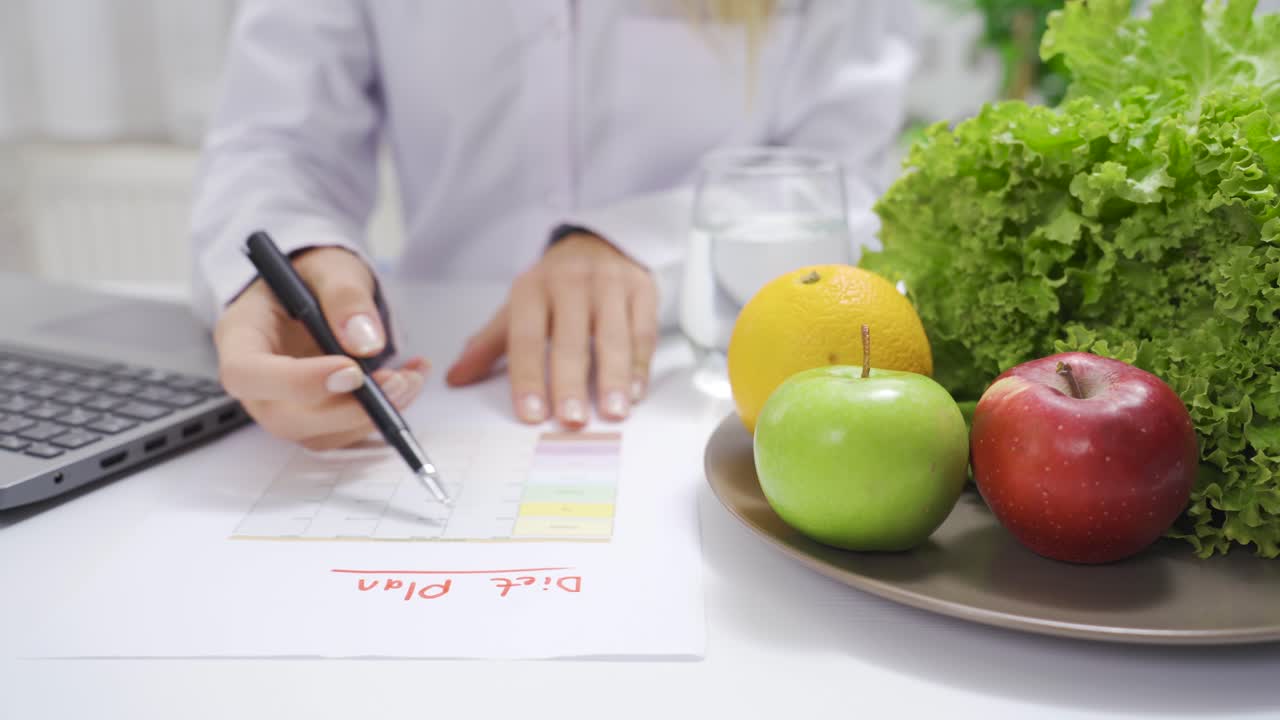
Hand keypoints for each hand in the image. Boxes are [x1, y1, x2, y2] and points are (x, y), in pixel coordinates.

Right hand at [215, 246, 428, 449]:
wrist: (320, 290)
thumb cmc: (314, 276)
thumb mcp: (331, 268)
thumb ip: (345, 297)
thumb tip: (367, 343)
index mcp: (240, 336)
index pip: (246, 375)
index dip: (297, 382)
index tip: (352, 370)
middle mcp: (255, 382)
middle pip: (284, 418)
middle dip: (347, 410)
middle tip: (396, 382)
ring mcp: (282, 405)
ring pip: (320, 434)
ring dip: (372, 416)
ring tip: (410, 378)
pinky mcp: (313, 418)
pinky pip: (344, 431)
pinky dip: (382, 414)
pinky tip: (409, 381)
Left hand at [445, 232, 658, 427]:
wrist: (600, 240)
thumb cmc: (555, 284)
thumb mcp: (518, 305)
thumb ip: (489, 344)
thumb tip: (456, 378)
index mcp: (532, 289)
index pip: (526, 338)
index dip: (528, 378)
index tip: (532, 413)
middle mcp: (570, 283)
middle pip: (571, 341)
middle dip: (571, 383)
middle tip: (572, 420)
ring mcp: (609, 285)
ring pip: (613, 337)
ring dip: (614, 378)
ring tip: (613, 412)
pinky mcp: (642, 289)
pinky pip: (643, 331)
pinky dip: (641, 365)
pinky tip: (636, 391)